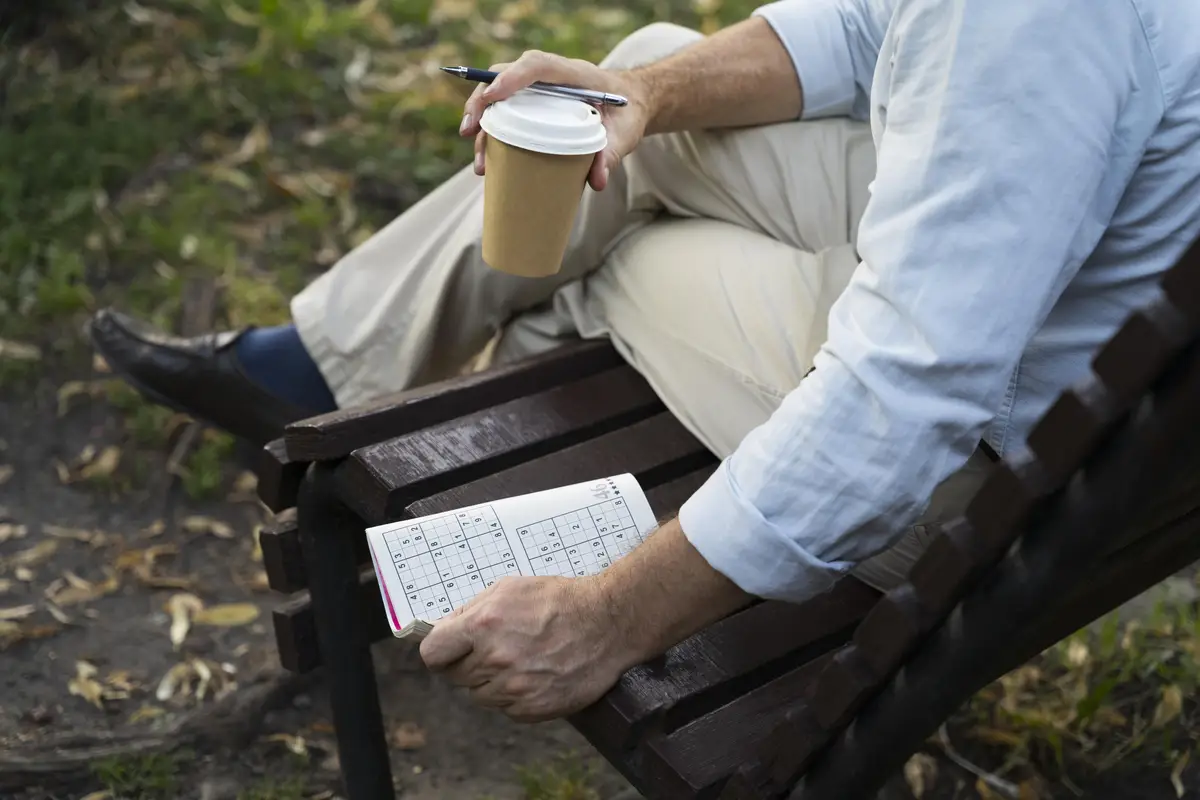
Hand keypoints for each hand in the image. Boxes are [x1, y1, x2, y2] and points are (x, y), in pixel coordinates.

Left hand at [418, 575, 637, 721]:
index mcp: (483, 625)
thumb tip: (445, 630)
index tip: (449, 650)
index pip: (433, 654)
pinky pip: (506, 710)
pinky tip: (535, 675)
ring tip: (521, 660)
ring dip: (493, 681)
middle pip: (456, 676)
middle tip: (496, 649)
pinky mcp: (532, 709)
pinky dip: (515, 696)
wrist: (607, 623)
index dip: (440, 652)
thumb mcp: (510, 588)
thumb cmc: (561, 601)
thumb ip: (472, 609)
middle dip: (470, 663)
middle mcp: (494, 659)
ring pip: (480, 695)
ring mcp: (513, 688)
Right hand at [459, 51, 651, 191]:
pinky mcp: (533, 106)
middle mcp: (549, 78)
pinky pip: (506, 113)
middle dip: (481, 102)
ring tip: (479, 164)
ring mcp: (538, 91)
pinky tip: (486, 162)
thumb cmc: (627, 115)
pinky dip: (492, 134)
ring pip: (499, 97)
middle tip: (469, 132)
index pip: (537, 65)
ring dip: (482, 125)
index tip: (491, 98)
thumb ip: (610, 154)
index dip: (511, 78)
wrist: (632, 105)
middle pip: (504, 76)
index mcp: (573, 74)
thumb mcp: (625, 134)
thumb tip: (596, 181)